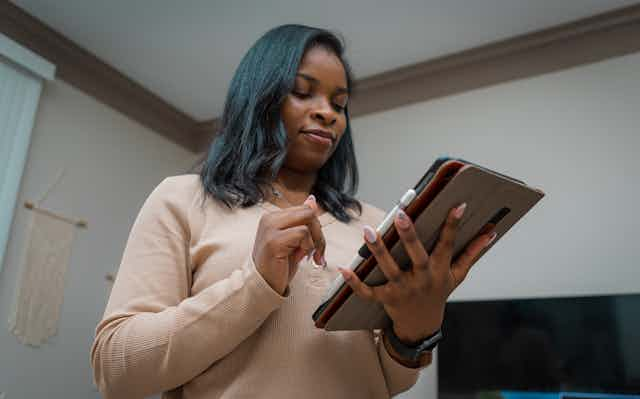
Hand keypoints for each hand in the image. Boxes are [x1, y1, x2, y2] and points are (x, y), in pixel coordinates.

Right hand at [252, 195, 326, 294]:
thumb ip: (302, 222)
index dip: (316, 227)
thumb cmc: (278, 266)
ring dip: (315, 240)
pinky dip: (308, 246)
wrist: (263, 286)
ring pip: (308, 218)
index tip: (316, 245)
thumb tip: (312, 200)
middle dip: (319, 232)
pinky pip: (303, 233)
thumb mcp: (294, 241)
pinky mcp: (274, 241)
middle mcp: (270, 219)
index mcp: (273, 217)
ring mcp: (270, 228)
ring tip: (309, 256)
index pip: (305, 209)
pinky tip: (300, 257)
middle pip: (308, 211)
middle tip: (318, 251)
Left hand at [339, 203, 496, 342]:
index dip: (453, 225)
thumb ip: (471, 253)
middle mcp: (422, 279)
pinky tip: (343, 268)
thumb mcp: (457, 275)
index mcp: (439, 270)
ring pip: (389, 269)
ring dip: (378, 251)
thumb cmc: (439, 293)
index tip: (458, 205)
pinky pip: (368, 292)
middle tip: (399, 214)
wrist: (422, 325)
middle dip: (408, 235)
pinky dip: (355, 283)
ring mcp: (403, 289)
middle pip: (416, 255)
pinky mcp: (385, 299)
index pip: (448, 244)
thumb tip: (490, 232)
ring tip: (368, 231)